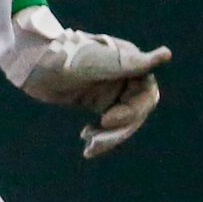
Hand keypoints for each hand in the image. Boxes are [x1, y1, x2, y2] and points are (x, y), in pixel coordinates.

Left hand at [0, 2, 169, 156]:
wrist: (36, 62)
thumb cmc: (70, 57)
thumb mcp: (104, 62)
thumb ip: (135, 62)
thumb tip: (166, 54)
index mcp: (131, 64)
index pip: (147, 96)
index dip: (132, 112)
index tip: (108, 120)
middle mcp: (125, 77)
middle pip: (135, 112)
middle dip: (118, 130)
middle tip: (95, 142)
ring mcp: (110, 90)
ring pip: (121, 122)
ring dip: (108, 137)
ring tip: (89, 147)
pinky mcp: (95, 101)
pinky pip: (106, 124)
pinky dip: (99, 135)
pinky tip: (85, 140)